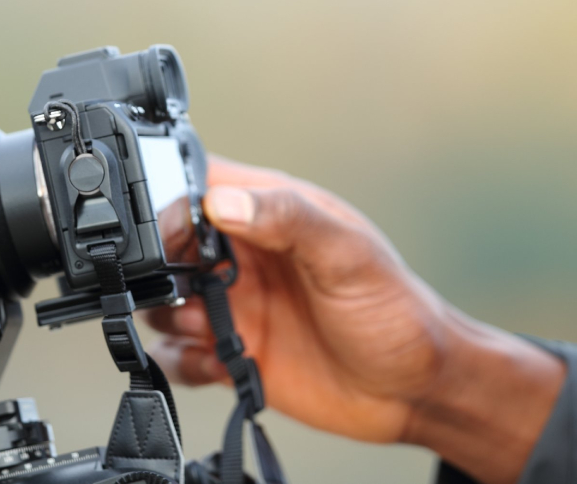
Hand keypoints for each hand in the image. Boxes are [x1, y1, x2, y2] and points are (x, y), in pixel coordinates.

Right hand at [143, 156, 563, 483]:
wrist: (415, 389)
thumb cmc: (396, 310)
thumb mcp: (347, 254)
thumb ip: (289, 219)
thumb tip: (224, 201)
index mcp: (271, 213)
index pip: (199, 187)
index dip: (172, 205)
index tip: (171, 235)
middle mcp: (246, 256)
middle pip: (167, 247)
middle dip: (161, 270)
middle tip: (191, 292)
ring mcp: (236, 306)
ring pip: (164, 302)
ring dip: (169, 317)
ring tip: (207, 330)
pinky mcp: (232, 354)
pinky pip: (179, 354)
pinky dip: (183, 362)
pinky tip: (219, 365)